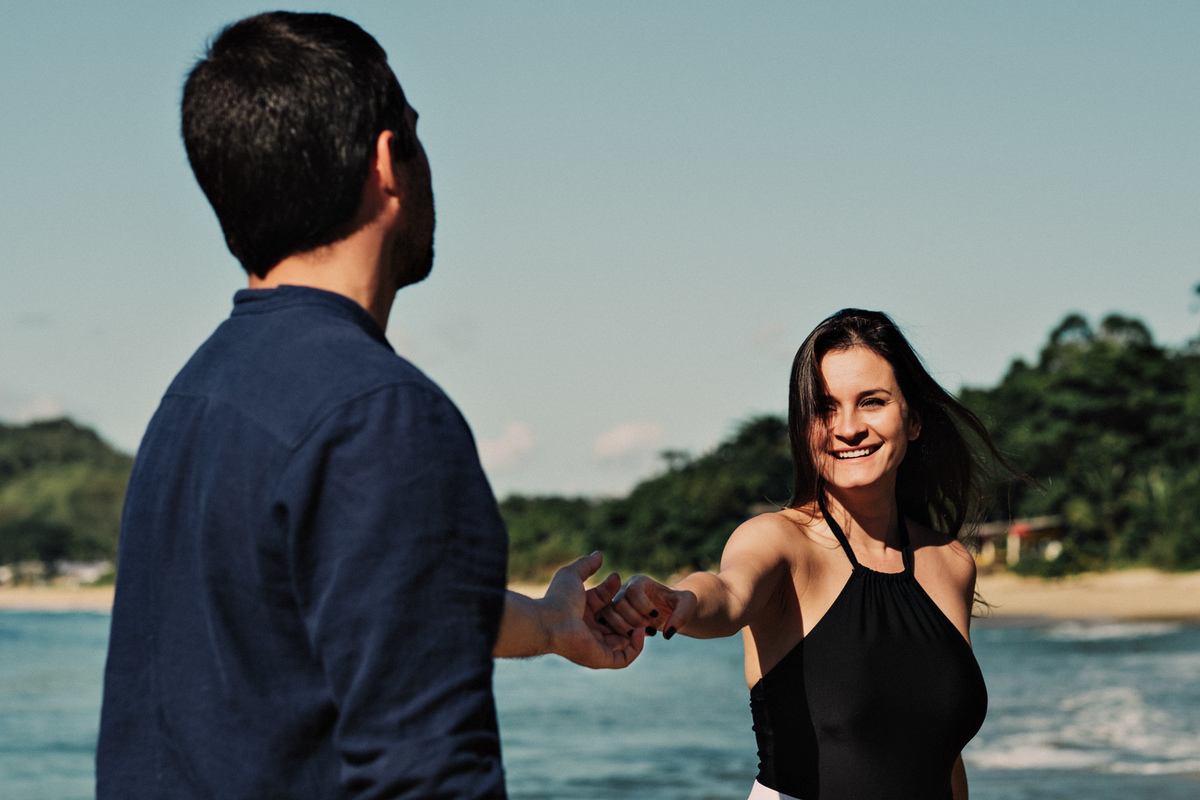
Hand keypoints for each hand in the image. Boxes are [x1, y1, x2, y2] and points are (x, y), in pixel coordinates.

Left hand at [540, 552, 644, 668]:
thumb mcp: (573, 575)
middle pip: (617, 624)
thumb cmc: (559, 598)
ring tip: (647, 619)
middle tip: (646, 608)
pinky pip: (624, 658)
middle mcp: (589, 632)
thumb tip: (599, 554)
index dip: (617, 594)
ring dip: (637, 631)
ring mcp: (596, 647)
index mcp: (583, 613)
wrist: (551, 621)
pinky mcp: (601, 659)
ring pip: (623, 641)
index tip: (625, 584)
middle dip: (632, 616)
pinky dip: (636, 647)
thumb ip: (587, 565)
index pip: (607, 605)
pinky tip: (640, 631)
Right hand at [606, 574, 696, 639]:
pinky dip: (617, 633)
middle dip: (635, 620)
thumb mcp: (687, 604)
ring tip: (642, 634)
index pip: (633, 590)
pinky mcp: (612, 616)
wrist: (669, 609)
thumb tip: (667, 633)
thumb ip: (681, 616)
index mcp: (640, 582)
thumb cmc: (679, 603)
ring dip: (625, 628)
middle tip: (650, 628)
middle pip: (619, 603)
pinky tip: (633, 638)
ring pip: (608, 613)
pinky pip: (605, 624)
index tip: (656, 615)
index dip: (643, 605)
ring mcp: (615, 602)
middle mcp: (624, 590)